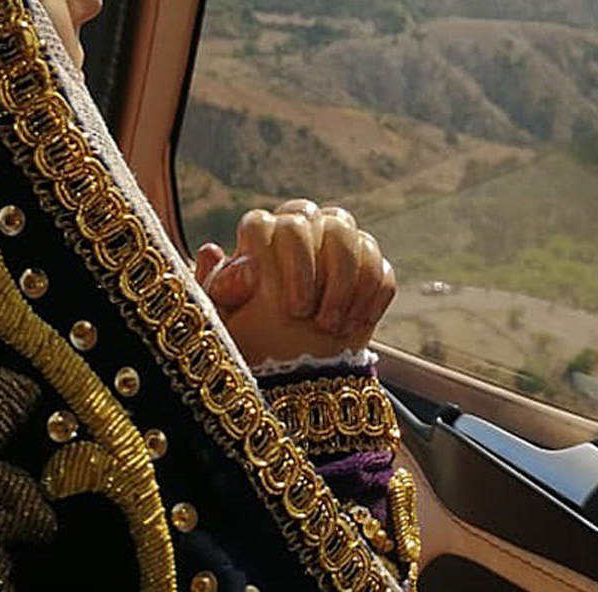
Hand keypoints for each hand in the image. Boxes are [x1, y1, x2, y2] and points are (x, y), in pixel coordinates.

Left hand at [193, 199, 396, 365]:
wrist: (293, 380)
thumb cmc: (252, 347)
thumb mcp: (225, 325)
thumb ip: (216, 288)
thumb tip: (215, 248)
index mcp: (259, 240)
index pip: (264, 223)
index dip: (284, 262)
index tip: (292, 309)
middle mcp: (299, 233)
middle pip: (315, 217)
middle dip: (318, 267)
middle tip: (309, 316)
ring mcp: (337, 250)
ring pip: (352, 235)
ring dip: (346, 282)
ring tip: (332, 326)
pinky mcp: (370, 274)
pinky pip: (382, 269)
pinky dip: (372, 296)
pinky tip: (356, 324)